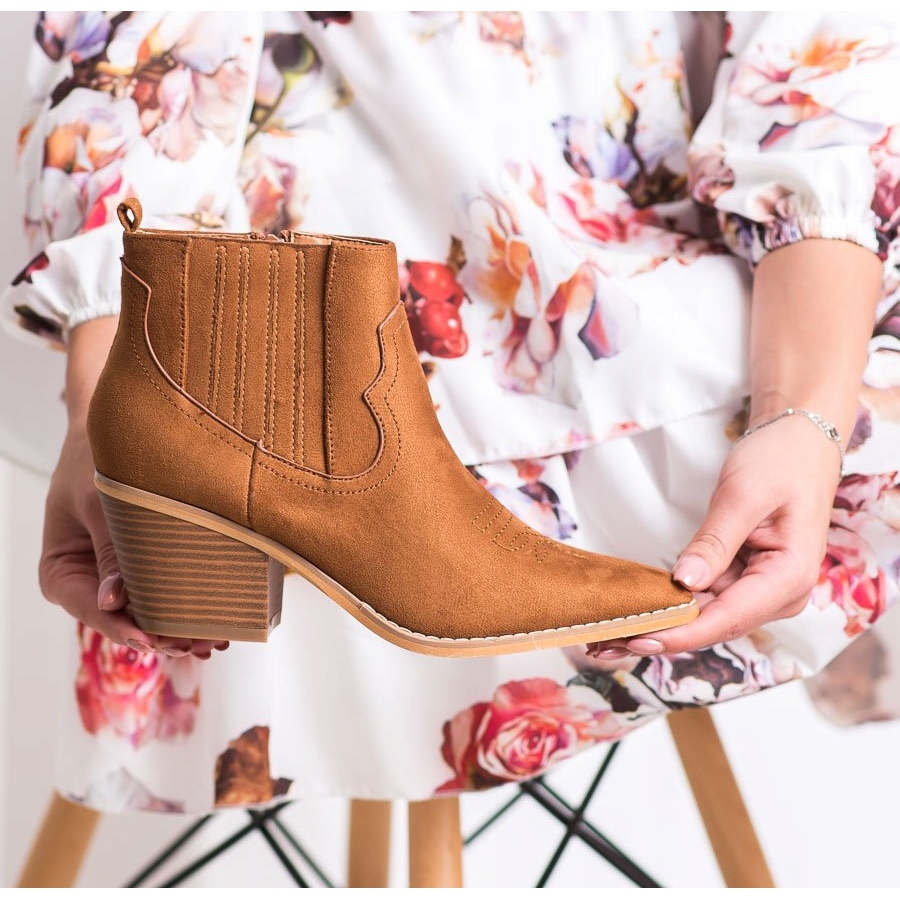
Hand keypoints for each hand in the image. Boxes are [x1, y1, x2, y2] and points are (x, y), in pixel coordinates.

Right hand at [39, 317, 226, 659]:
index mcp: (61, 573)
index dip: (122, 628)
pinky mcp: (147, 569)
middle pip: (125, 620)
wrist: (114, 435)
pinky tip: (217, 622)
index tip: (152, 639)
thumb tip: (115, 601)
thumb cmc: (94, 461)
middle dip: (163, 635)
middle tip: (199, 644)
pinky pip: (167, 594)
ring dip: (181, 627)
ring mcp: (119, 579)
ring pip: (150, 613)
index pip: (91, 610)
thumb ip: (110, 549)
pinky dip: (189, 607)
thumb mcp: (97, 502)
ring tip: (215, 640)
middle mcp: (89, 584)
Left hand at [587, 415, 839, 658]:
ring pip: (704, 616)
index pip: (727, 618)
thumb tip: (685, 584)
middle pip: (712, 625)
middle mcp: (778, 594)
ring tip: (609, 635)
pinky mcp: (743, 580)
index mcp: (790, 578)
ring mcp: (760, 590)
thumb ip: (714, 542)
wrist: (798, 444)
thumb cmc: (779, 463)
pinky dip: (671, 605)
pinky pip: (703, 598)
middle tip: (604, 644)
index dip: (679, 633)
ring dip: (660, 625)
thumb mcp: (742, 496)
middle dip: (660, 635)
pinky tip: (635, 612)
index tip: (636, 639)